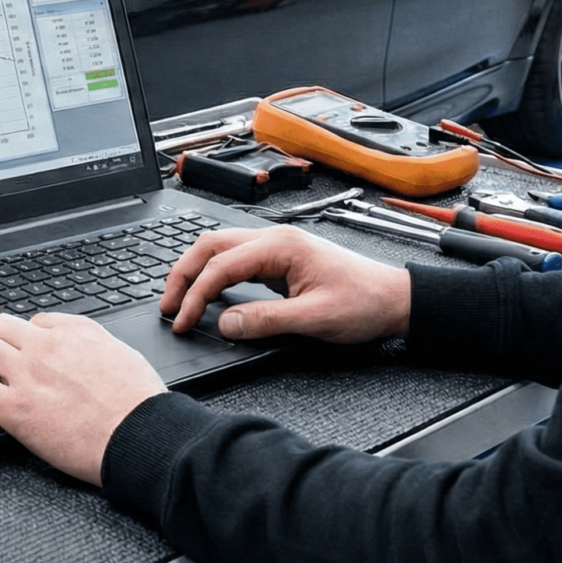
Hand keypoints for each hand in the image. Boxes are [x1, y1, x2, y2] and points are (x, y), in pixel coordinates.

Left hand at [0, 312, 166, 485]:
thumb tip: (82, 342)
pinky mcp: (13, 408)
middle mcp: (45, 348)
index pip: (34, 321)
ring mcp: (26, 376)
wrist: (140, 434)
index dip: (20, 333)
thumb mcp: (123, 353)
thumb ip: (96, 343)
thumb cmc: (139, 403)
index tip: (15, 343)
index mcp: (74, 333)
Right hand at [160, 225, 411, 343]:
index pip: (221, 265)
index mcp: (281, 246)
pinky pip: (236, 260)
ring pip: (220, 250)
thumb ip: (265, 321)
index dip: (195, 294)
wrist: (394, 299)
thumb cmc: (364, 303)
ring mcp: (277, 247)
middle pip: (210, 246)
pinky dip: (214, 275)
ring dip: (196, 272)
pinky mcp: (280, 260)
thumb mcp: (314, 319)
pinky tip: (207, 292)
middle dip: (183, 275)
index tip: (181, 319)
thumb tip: (224, 323)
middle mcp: (275, 239)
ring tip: (178, 299)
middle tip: (167, 305)